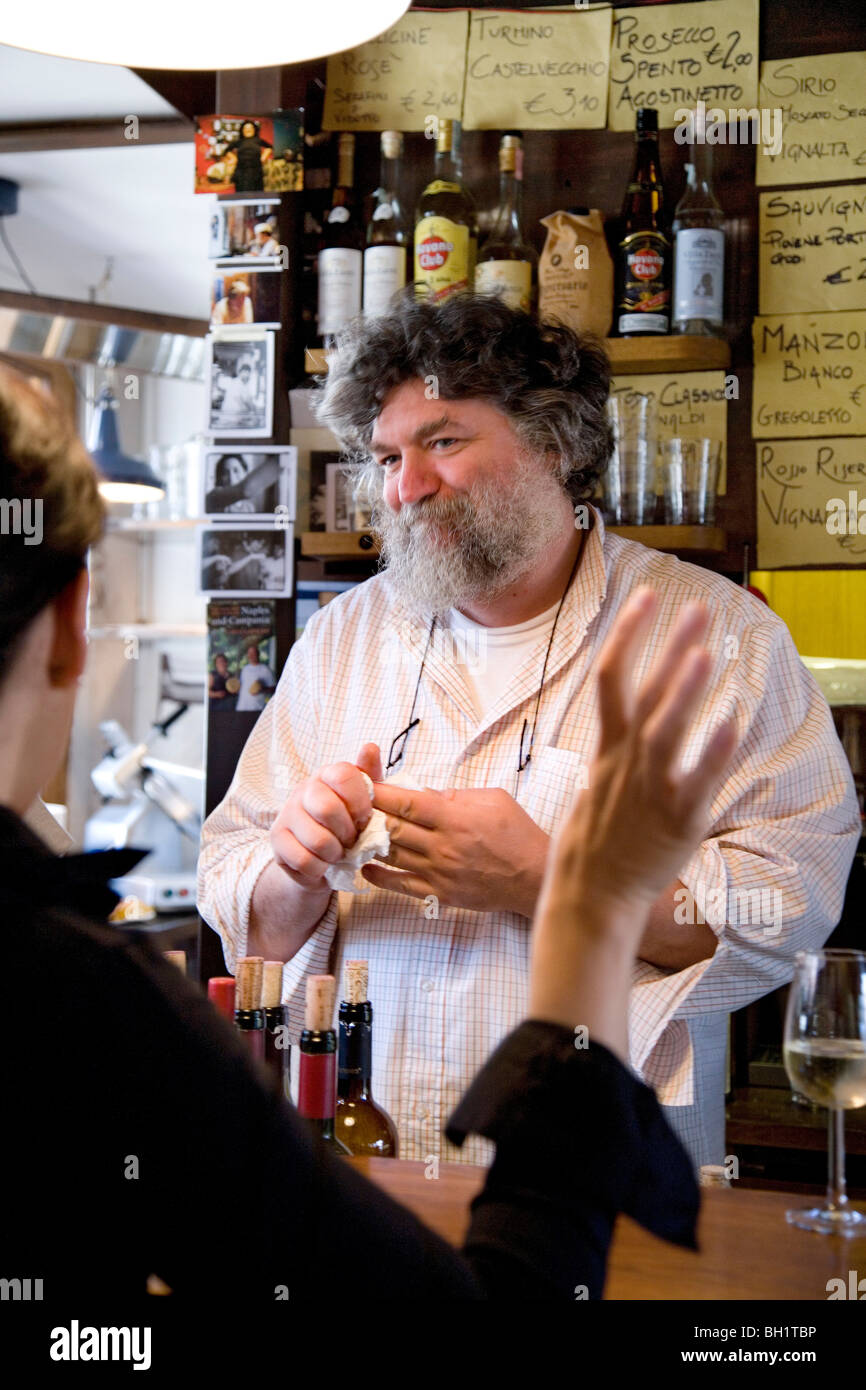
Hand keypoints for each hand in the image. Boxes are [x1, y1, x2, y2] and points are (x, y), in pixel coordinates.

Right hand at [269, 743, 382, 891]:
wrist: (319, 855)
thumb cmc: (346, 823)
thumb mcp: (365, 800)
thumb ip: (370, 776)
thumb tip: (370, 747)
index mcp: (327, 775)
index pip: (343, 775)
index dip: (360, 802)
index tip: (365, 819)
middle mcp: (304, 789)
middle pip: (327, 808)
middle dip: (347, 832)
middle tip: (352, 840)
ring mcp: (286, 813)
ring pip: (318, 840)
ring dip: (335, 854)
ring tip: (338, 853)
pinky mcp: (276, 839)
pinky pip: (303, 860)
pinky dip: (320, 869)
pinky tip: (323, 864)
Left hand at [361, 785, 549, 915]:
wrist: (534, 877)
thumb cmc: (517, 833)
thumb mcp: (492, 799)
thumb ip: (454, 795)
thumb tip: (423, 792)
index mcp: (455, 818)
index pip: (407, 803)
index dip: (381, 793)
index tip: (363, 785)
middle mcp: (443, 846)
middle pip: (393, 829)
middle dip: (369, 816)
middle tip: (352, 808)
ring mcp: (440, 873)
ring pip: (393, 856)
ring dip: (370, 845)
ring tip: (353, 834)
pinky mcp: (440, 894)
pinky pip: (401, 885)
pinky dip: (380, 876)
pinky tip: (367, 867)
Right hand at [528, 587, 739, 1049]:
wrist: (590, 899)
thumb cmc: (592, 846)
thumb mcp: (595, 787)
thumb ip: (615, 754)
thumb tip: (628, 726)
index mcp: (606, 752)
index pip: (610, 679)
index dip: (627, 635)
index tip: (645, 599)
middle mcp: (626, 764)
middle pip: (644, 693)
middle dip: (669, 647)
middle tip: (695, 609)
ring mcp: (650, 790)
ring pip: (666, 730)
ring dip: (686, 690)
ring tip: (708, 652)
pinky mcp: (678, 819)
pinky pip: (699, 779)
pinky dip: (715, 749)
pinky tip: (734, 721)